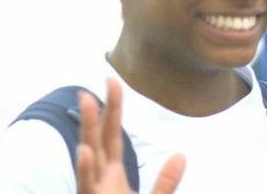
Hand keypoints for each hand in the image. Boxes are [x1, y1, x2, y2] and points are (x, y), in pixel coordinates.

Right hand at [76, 78, 185, 193]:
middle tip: (96, 84)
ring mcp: (93, 190)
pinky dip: (85, 170)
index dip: (113, 108)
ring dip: (88, 128)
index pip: (111, 134)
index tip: (112, 82)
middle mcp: (100, 178)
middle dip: (95, 112)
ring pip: (89, 157)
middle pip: (97, 139)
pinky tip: (85, 151)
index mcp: (113, 174)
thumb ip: (165, 182)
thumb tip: (181, 156)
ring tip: (87, 101)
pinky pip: (87, 186)